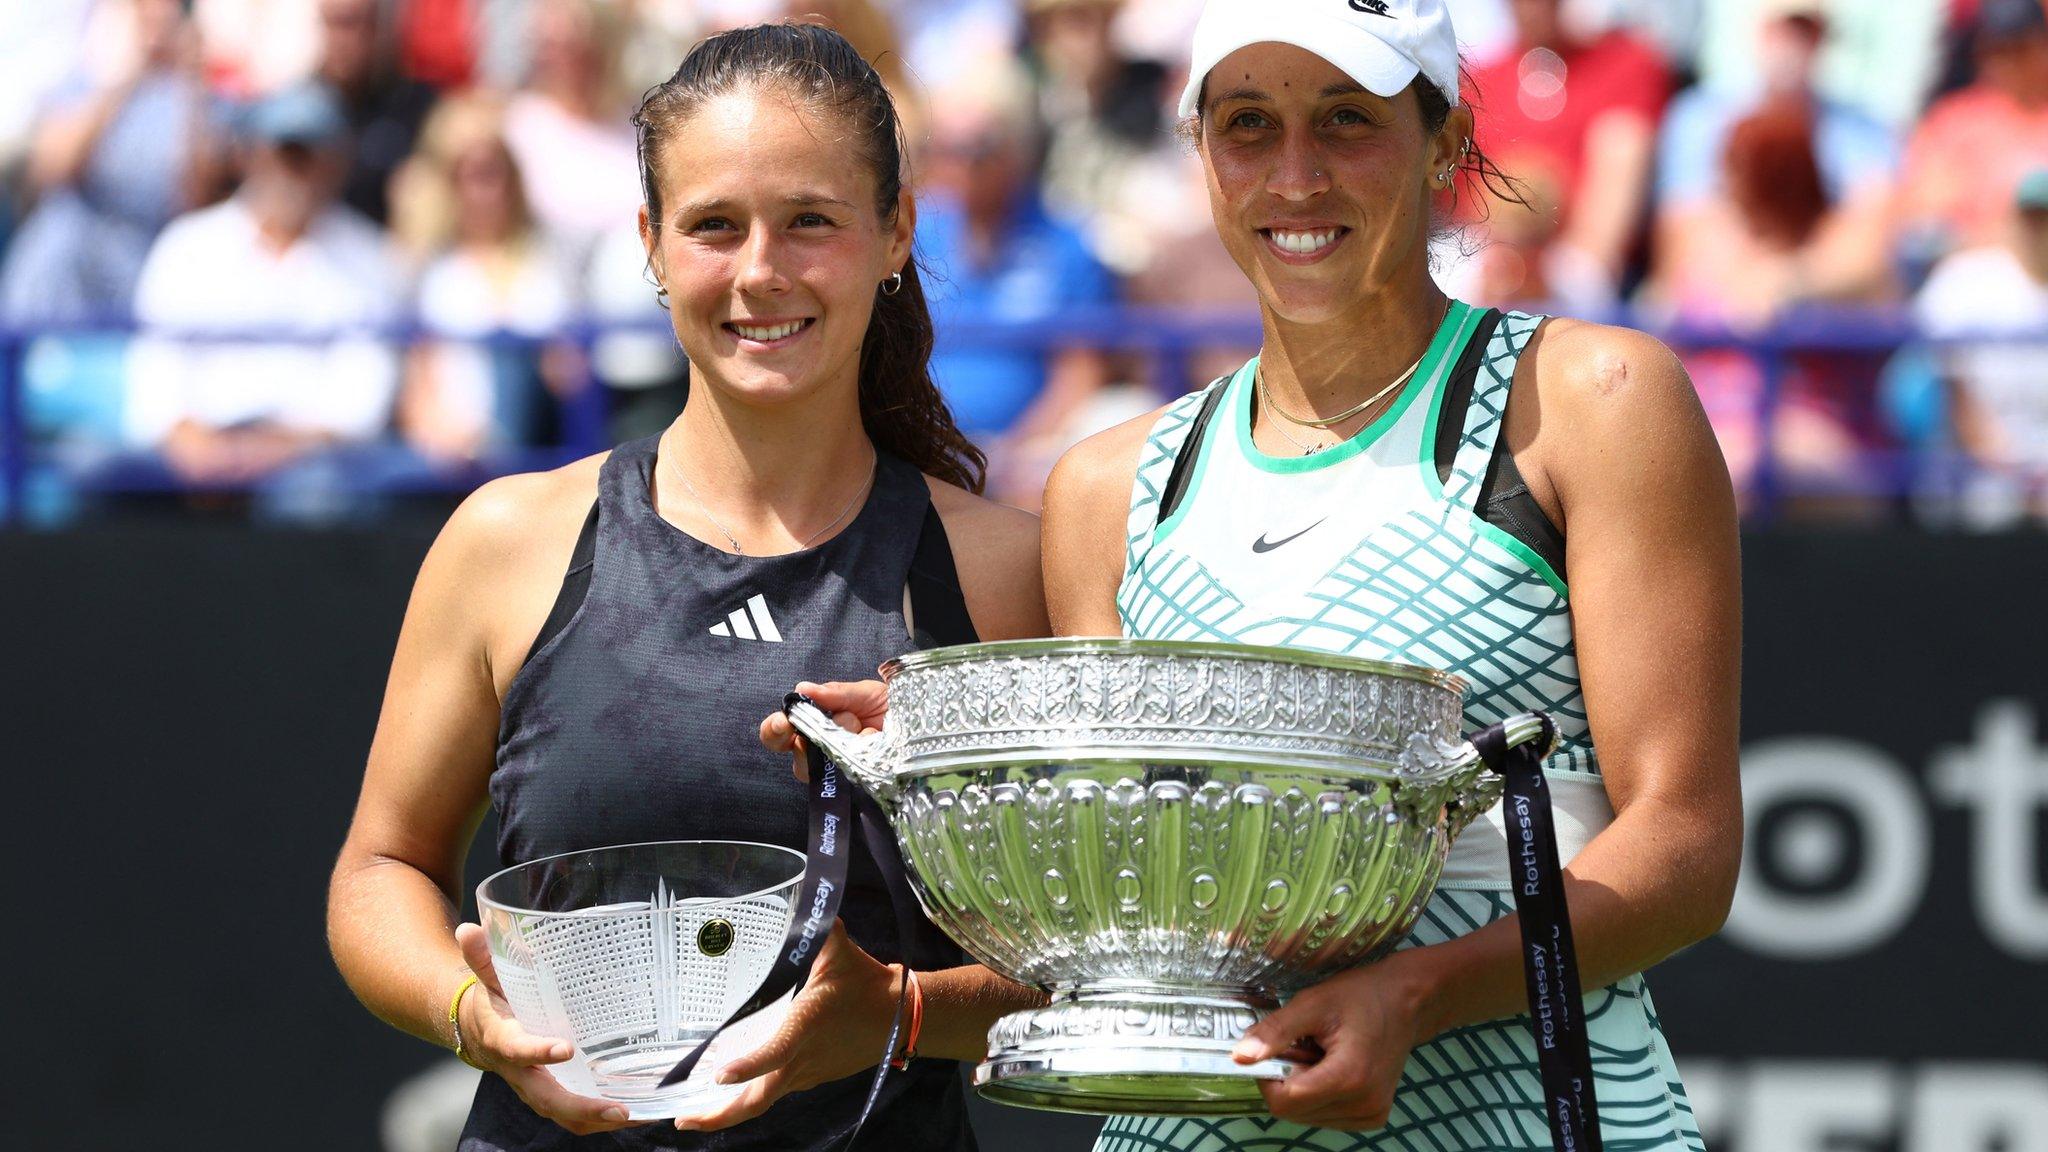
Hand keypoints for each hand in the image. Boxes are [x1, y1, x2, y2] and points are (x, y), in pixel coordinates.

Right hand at [452, 923, 638, 1134]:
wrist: (477, 1032)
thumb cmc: (492, 1001)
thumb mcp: (488, 979)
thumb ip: (484, 957)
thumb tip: (469, 930)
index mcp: (504, 1040)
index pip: (519, 1049)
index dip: (539, 1051)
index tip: (567, 1047)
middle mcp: (520, 1072)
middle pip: (548, 1099)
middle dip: (582, 1107)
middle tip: (618, 1109)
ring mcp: (537, 1088)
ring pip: (564, 1115)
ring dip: (599, 1120)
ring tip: (637, 1115)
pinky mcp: (552, 1093)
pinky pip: (575, 1115)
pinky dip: (603, 1119)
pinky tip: (638, 1113)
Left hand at [672, 919, 900, 1131]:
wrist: (901, 1016)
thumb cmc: (866, 983)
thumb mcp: (840, 950)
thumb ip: (814, 928)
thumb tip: (804, 902)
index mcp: (806, 1026)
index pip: (776, 1053)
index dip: (748, 1067)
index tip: (718, 1076)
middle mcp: (803, 1058)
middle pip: (758, 1100)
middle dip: (720, 1116)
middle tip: (683, 1120)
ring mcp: (807, 1073)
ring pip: (764, 1101)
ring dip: (729, 1111)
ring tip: (691, 1114)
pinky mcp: (811, 1077)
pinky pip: (775, 1092)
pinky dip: (748, 1098)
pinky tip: (728, 1093)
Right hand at [759, 679, 888, 782]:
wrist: (930, 726)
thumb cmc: (894, 708)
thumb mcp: (866, 693)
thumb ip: (835, 693)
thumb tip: (802, 689)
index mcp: (818, 725)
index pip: (780, 734)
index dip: (774, 730)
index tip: (781, 723)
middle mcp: (823, 751)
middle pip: (798, 756)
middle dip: (813, 736)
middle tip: (839, 721)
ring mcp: (840, 772)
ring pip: (820, 768)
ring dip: (841, 740)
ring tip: (863, 726)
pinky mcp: (857, 788)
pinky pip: (847, 777)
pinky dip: (859, 754)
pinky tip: (873, 742)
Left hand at [1231, 954, 1438, 1130]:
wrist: (1406, 1001)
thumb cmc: (1362, 996)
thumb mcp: (1312, 1003)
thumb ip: (1275, 1032)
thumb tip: (1239, 1057)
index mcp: (1349, 1077)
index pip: (1285, 1101)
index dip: (1267, 1078)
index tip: (1273, 1050)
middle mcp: (1364, 1104)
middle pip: (1294, 1111)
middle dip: (1286, 1081)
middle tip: (1301, 1047)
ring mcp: (1371, 1114)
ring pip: (1307, 1116)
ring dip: (1302, 1089)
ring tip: (1320, 1055)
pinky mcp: (1372, 1116)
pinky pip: (1326, 1116)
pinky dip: (1318, 1095)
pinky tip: (1331, 1068)